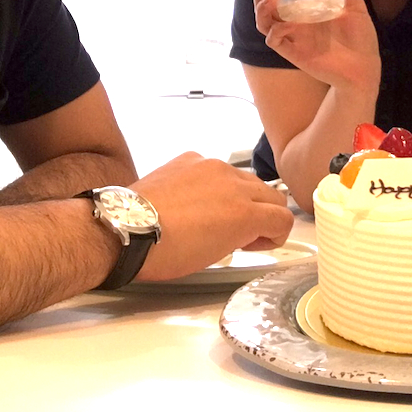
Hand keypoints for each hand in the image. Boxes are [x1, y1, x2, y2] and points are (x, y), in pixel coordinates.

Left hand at [132, 153, 293, 281]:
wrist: (127, 229)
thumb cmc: (168, 251)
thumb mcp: (216, 254)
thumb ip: (243, 235)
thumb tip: (248, 229)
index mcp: (245, 212)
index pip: (284, 218)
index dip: (274, 235)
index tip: (259, 242)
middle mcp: (235, 183)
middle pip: (271, 195)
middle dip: (263, 213)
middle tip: (241, 231)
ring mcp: (213, 166)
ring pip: (245, 178)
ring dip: (240, 195)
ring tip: (216, 213)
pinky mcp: (192, 158)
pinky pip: (215, 168)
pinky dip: (213, 181)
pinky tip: (193, 198)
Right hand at [253, 0, 380, 91]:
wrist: (365, 68)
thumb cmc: (360, 38)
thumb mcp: (357, 6)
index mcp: (305, 8)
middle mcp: (295, 21)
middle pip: (264, 3)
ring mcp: (293, 36)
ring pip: (263, 21)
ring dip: (261, 7)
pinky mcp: (294, 52)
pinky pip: (274, 40)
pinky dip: (276, 30)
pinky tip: (287, 23)